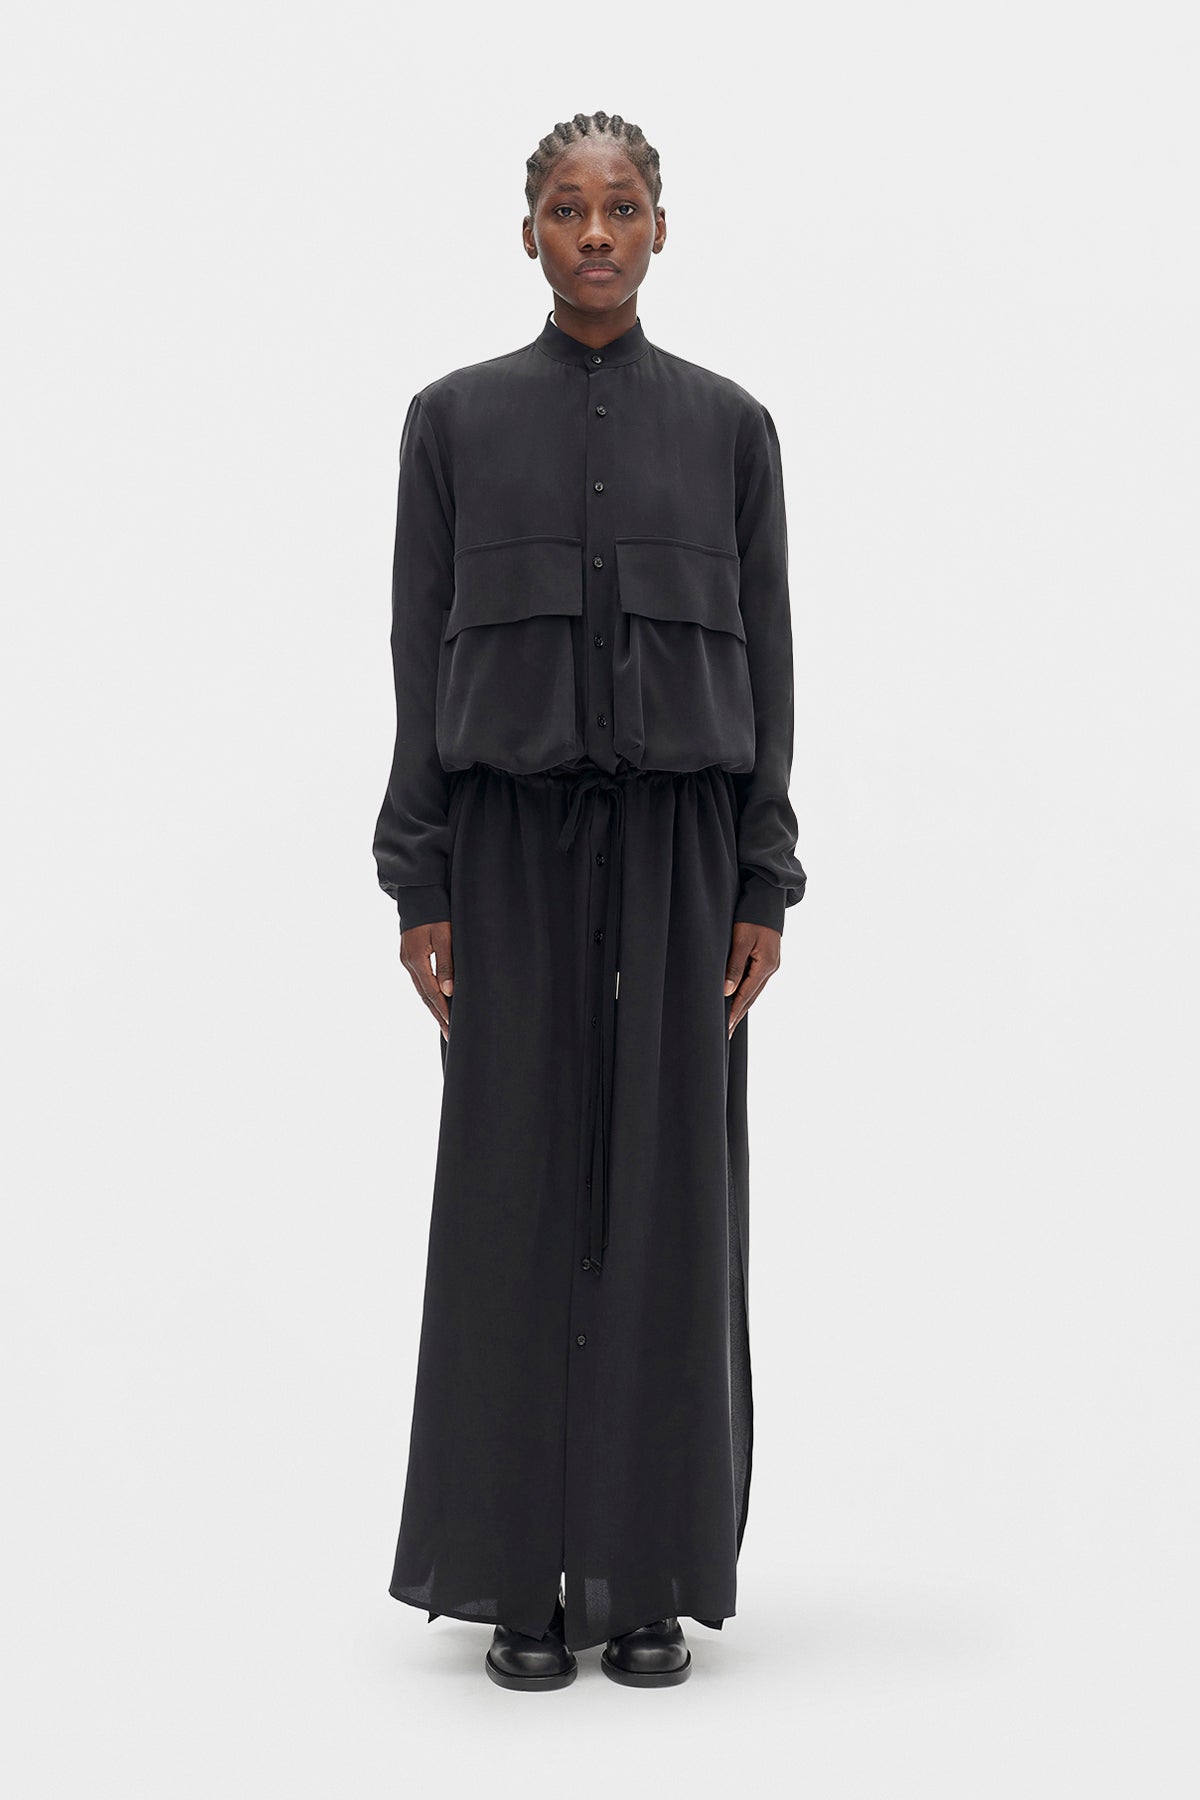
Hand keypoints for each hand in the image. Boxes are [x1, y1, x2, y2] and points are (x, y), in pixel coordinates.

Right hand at [400, 919, 453, 1039]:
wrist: (417, 894)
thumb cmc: (435, 913)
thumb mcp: (444, 937)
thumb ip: (446, 964)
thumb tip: (448, 991)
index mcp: (417, 960)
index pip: (432, 993)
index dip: (443, 1010)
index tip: (452, 1026)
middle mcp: (408, 963)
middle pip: (424, 995)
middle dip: (437, 1015)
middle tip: (449, 1034)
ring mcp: (405, 960)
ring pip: (420, 989)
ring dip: (432, 1006)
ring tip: (443, 1022)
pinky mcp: (407, 956)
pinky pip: (418, 980)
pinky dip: (427, 993)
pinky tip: (434, 1000)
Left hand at [723, 919, 780, 1036]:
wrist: (767, 899)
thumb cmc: (751, 917)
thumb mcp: (741, 940)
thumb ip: (734, 965)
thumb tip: (728, 991)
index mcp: (765, 965)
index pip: (746, 995)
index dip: (734, 1011)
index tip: (725, 1027)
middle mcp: (771, 968)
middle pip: (752, 997)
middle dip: (738, 1014)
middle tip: (727, 1033)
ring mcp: (772, 964)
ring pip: (755, 991)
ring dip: (743, 1006)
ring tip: (732, 1021)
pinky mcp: (769, 959)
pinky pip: (757, 982)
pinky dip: (748, 993)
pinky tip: (741, 999)